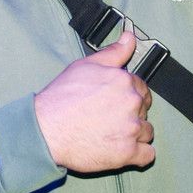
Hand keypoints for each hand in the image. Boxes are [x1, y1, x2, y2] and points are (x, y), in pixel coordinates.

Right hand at [33, 32, 154, 171]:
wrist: (45, 130)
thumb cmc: (61, 98)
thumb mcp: (85, 66)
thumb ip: (113, 52)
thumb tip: (130, 37)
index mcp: (124, 80)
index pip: (141, 87)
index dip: (129, 95)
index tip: (116, 102)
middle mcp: (131, 103)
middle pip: (145, 109)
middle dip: (133, 113)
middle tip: (110, 118)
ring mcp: (131, 129)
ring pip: (147, 131)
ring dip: (135, 133)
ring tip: (113, 134)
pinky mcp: (127, 153)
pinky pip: (148, 155)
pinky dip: (139, 154)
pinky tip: (124, 150)